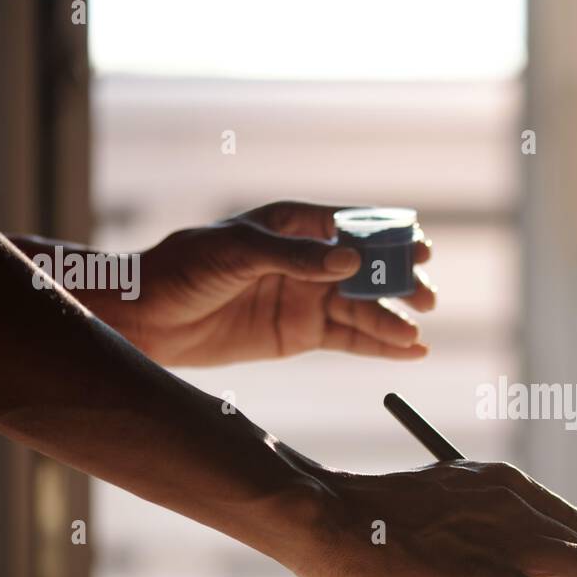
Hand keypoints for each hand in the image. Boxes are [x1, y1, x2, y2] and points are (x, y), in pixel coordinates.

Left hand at [103, 201, 435, 365]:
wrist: (149, 318)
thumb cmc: (185, 268)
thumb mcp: (237, 253)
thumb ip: (294, 257)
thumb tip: (350, 261)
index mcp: (294, 225)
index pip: (354, 226)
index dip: (390, 238)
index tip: (420, 249)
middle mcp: (309, 260)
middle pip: (369, 270)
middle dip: (400, 283)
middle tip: (426, 298)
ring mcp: (308, 298)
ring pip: (363, 309)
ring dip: (392, 321)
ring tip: (416, 336)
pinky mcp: (302, 334)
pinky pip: (350, 339)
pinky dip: (380, 347)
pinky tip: (410, 351)